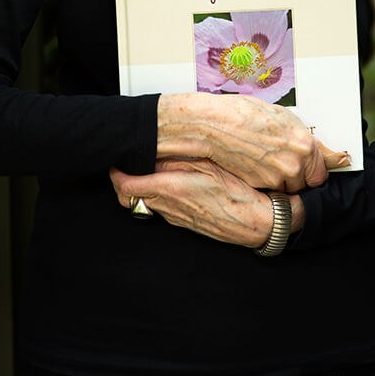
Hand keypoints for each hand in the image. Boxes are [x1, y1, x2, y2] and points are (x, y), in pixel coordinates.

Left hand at [111, 158, 305, 247]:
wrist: (259, 223)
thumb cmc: (238, 193)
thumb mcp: (209, 166)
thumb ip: (178, 159)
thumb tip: (155, 152)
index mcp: (171, 190)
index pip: (126, 187)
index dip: (115, 174)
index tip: (116, 162)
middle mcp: (169, 207)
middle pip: (129, 198)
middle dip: (123, 181)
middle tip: (126, 165)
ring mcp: (177, 218)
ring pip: (145, 203)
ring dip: (142, 187)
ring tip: (150, 168)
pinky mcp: (186, 223)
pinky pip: (162, 209)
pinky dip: (158, 195)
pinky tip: (172, 183)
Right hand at [156, 93, 349, 193]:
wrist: (216, 124)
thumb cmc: (246, 114)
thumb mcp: (284, 118)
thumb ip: (308, 140)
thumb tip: (333, 156)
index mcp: (305, 144)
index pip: (321, 173)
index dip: (311, 169)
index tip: (304, 165)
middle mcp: (295, 164)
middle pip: (304, 184)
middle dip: (295, 176)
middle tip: (278, 159)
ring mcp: (277, 177)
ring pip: (286, 190)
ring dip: (279, 181)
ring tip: (263, 159)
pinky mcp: (260, 185)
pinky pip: (269, 191)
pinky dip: (263, 183)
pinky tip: (253, 164)